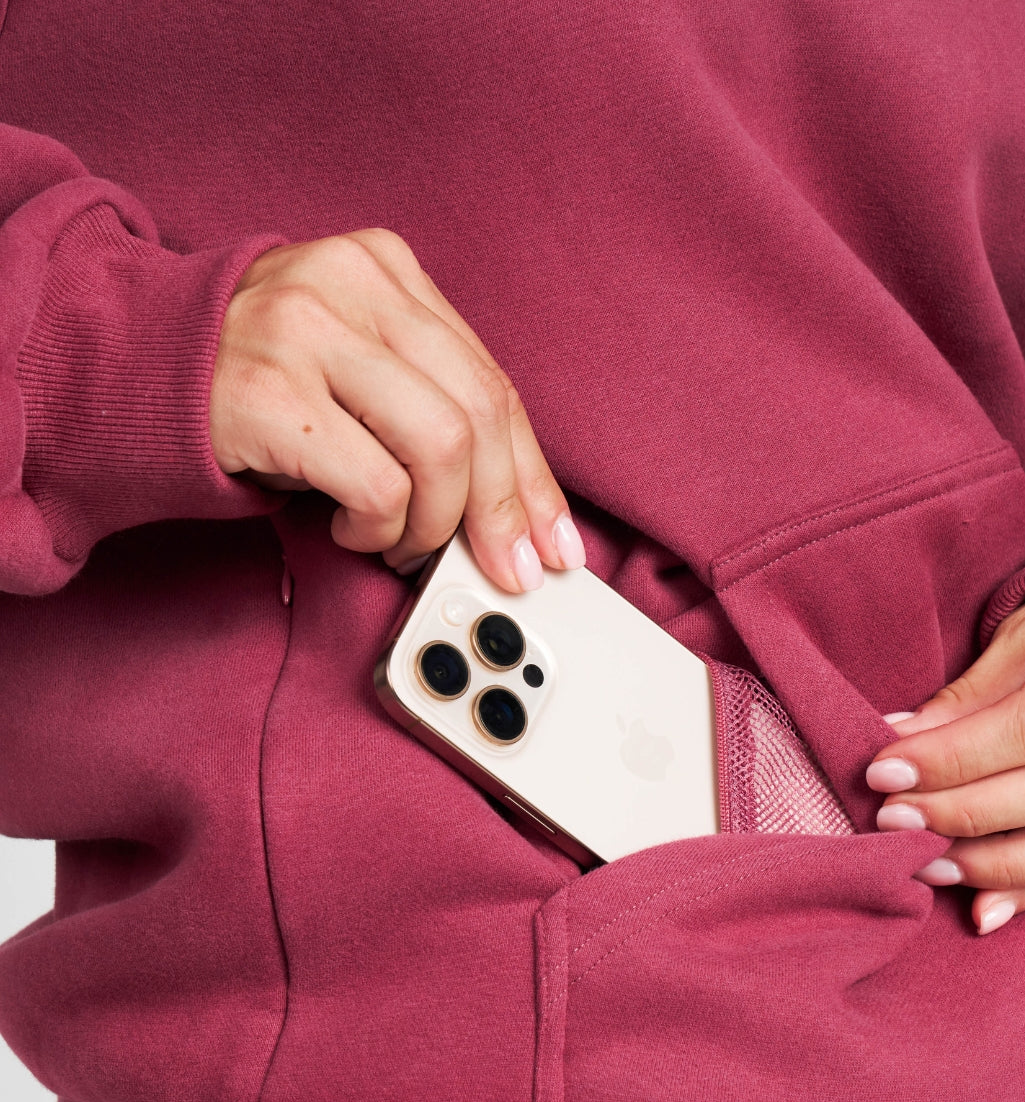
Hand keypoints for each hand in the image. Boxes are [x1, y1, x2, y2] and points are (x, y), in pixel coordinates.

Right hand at [209, 230, 583, 592]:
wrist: (128, 371)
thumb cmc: (255, 385)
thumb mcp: (352, 370)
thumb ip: (426, 408)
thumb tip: (512, 509)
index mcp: (387, 269)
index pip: (493, 381)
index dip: (532, 473)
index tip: (555, 539)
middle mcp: (352, 284)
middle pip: (481, 412)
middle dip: (504, 511)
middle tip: (502, 569)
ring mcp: (306, 332)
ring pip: (441, 448)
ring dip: (434, 523)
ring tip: (399, 541)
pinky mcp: (269, 393)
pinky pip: (376, 485)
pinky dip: (378, 527)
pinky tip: (347, 525)